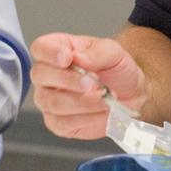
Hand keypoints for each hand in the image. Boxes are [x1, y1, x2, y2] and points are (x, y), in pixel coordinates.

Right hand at [30, 32, 146, 139]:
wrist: (129, 93)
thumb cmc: (115, 69)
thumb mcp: (113, 52)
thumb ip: (96, 53)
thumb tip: (77, 58)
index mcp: (57, 50)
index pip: (40, 47)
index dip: (50, 52)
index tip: (67, 58)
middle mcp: (47, 76)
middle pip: (40, 75)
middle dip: (68, 80)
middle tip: (93, 83)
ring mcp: (48, 100)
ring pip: (52, 102)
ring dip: (82, 102)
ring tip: (105, 98)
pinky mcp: (57, 123)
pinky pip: (62, 123)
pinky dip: (86, 118)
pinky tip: (102, 111)